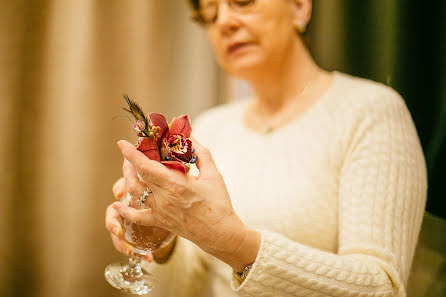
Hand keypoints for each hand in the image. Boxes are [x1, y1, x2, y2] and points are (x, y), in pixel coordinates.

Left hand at [113, 137, 260, 271]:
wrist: (220, 233)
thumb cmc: (218, 203)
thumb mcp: (213, 174)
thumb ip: (200, 153)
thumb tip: (190, 136)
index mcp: (176, 184)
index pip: (146, 166)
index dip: (132, 154)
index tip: (123, 143)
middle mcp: (164, 198)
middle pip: (137, 177)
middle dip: (130, 162)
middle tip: (131, 152)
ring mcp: (160, 211)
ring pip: (134, 193)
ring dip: (128, 179)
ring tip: (129, 169)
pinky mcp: (160, 222)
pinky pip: (137, 217)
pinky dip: (125, 211)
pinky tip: (117, 205)